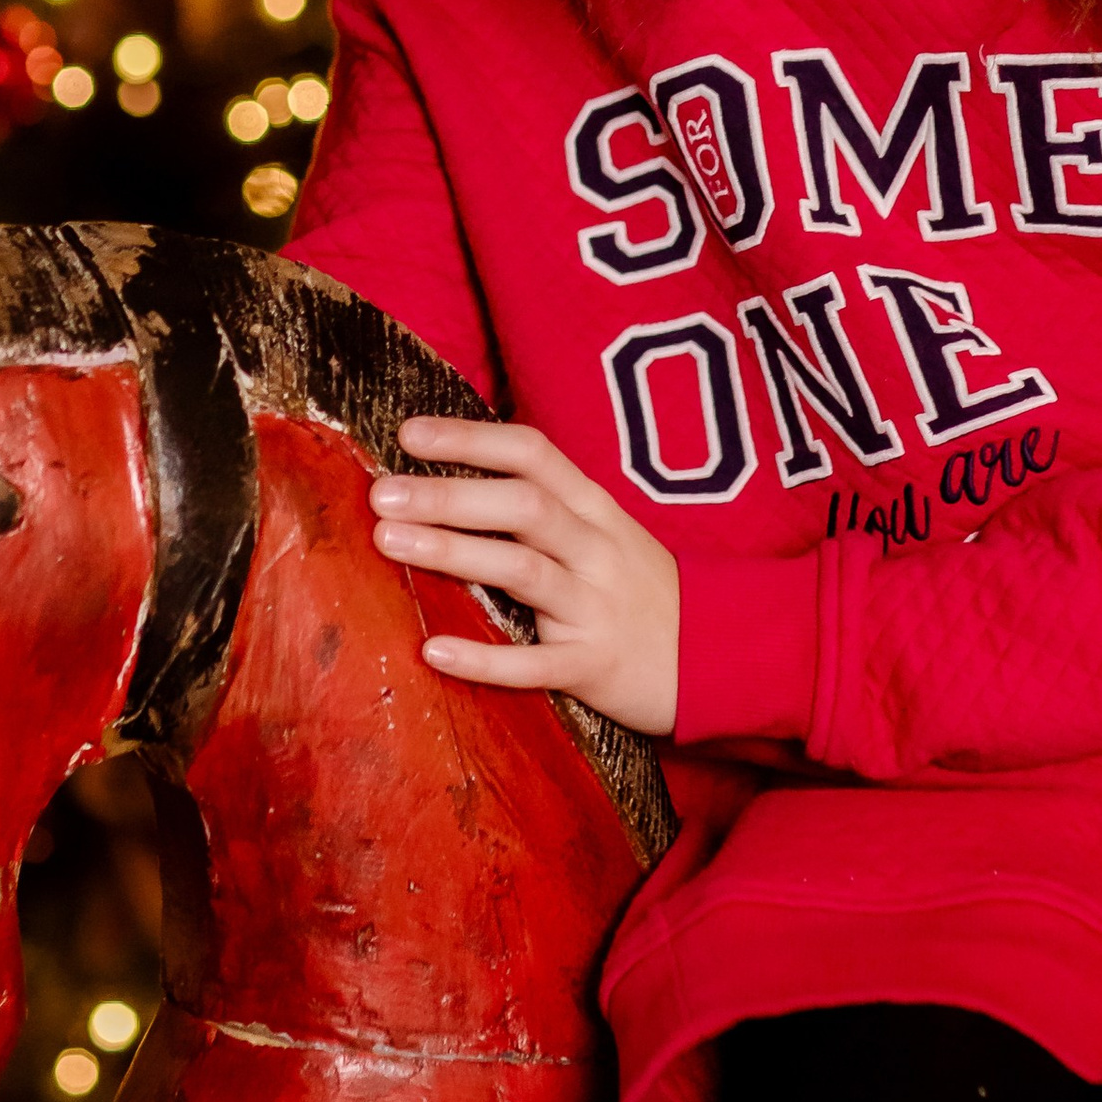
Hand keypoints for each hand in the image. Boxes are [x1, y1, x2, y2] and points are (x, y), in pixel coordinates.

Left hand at [371, 417, 678, 738]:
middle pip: (522, 506)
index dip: (471, 438)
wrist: (719, 657)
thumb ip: (546, 505)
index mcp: (595, 508)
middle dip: (449, 494)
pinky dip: (483, 659)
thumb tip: (455, 475)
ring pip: (523, 570)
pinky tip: (433, 651)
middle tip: (382, 493)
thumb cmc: (640, 589)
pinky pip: (535, 663)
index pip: (533, 454)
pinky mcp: (594, 667)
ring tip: (389, 542)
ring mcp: (597, 608)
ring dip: (453, 551)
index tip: (409, 433)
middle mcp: (597, 549)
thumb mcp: (605, 532)